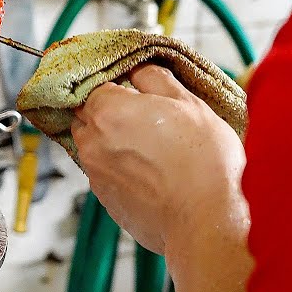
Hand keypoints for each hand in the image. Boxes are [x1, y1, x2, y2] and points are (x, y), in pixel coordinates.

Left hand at [71, 66, 246, 261]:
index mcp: (108, 110)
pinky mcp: (103, 198)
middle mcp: (91, 140)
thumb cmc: (203, 163)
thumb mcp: (188, 103)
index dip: (116, 85)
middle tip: (144, 117)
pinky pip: (103, 171)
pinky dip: (119, 166)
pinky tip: (150, 171)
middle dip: (108, 111)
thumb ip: (155, 79)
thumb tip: (138, 69)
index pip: (94, 84)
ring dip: (111, 139)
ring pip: (93, 143)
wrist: (205, 221)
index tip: (134, 90)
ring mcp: (94, 171)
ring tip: (150, 146)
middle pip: (87, 114)